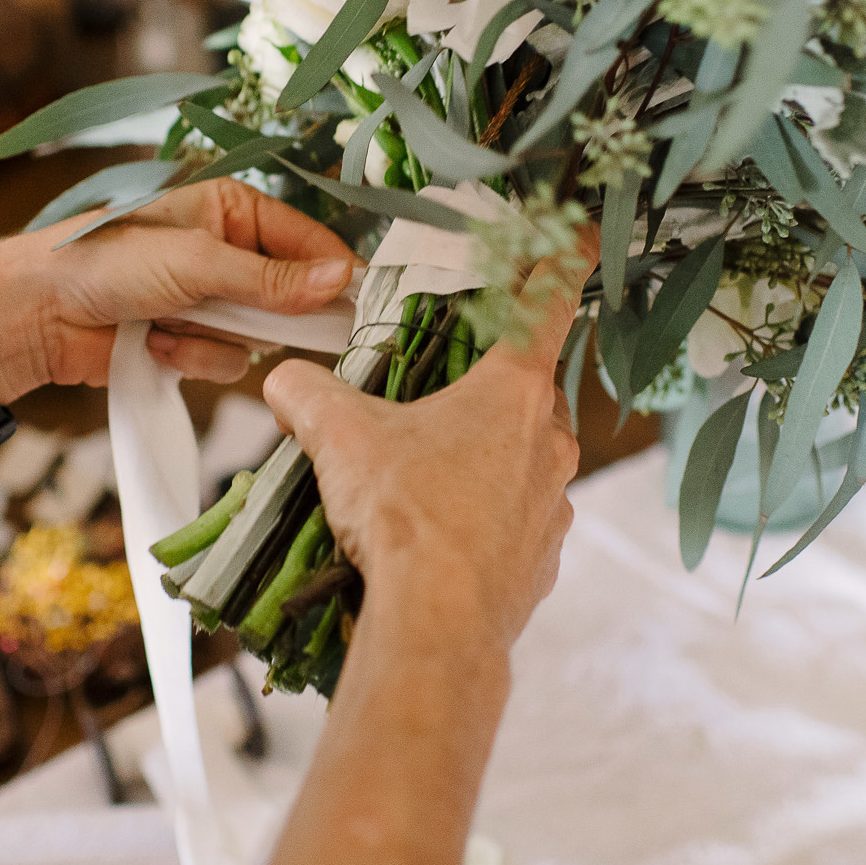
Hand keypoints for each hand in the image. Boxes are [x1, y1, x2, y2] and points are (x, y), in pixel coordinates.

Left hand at [0, 179, 358, 395]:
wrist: (36, 313)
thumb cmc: (106, 262)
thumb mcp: (197, 262)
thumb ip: (272, 278)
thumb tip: (342, 280)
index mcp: (232, 209)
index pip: (307, 240)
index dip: (333, 272)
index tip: (356, 304)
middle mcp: (227, 251)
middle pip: (289, 293)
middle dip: (264, 314)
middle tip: (248, 320)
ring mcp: (208, 299)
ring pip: (258, 336)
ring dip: (218, 339)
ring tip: (172, 324)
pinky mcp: (189, 341)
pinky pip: (225, 362)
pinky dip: (192, 359)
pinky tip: (155, 344)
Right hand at [261, 249, 587, 659]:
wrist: (437, 626)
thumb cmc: (404, 516)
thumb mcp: (340, 437)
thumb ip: (307, 392)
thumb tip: (283, 378)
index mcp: (514, 391)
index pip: (549, 304)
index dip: (561, 263)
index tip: (582, 238)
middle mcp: (550, 443)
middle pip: (531, 391)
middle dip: (491, 386)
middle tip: (440, 394)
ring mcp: (553, 506)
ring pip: (525, 461)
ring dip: (485, 459)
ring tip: (425, 479)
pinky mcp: (543, 562)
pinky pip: (517, 523)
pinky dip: (484, 520)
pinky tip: (438, 536)